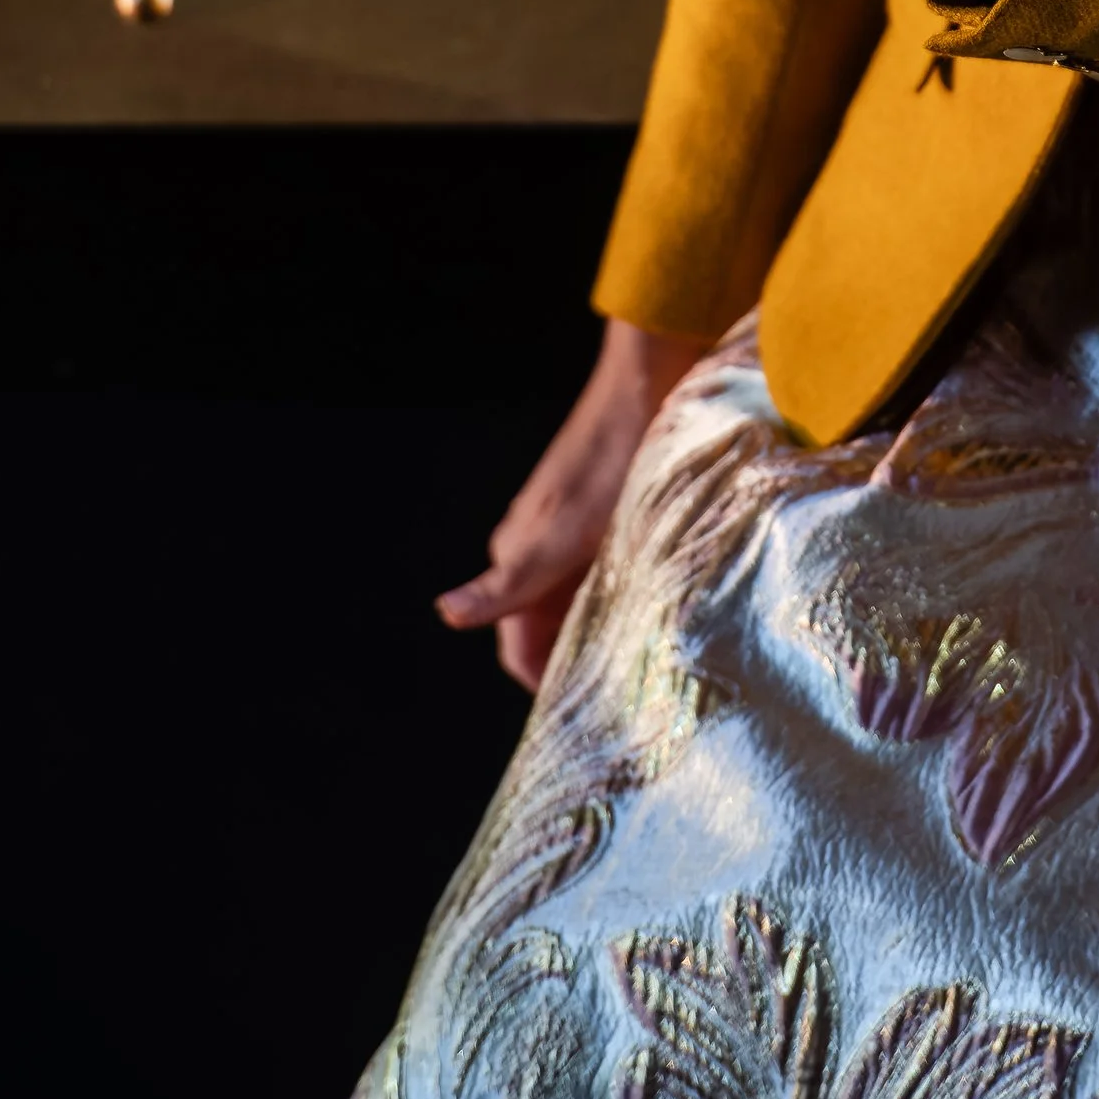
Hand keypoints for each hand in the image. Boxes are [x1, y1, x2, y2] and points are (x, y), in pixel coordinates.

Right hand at [435, 314, 703, 689]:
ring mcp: (571, 532)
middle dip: (575, 658)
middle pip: (546, 626)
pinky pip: (602, 572)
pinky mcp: (604, 516)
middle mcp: (537, 547)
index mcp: (516, 554)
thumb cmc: (606, 464)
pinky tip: (652, 605)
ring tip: (641, 655)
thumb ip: (506, 583)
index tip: (585, 711)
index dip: (543, 681)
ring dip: (601, 627)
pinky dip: (620, 594)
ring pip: (576, 600)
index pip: (516, 646)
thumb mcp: (560, 535)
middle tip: (621, 689)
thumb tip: (446, 611)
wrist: (647, 388)